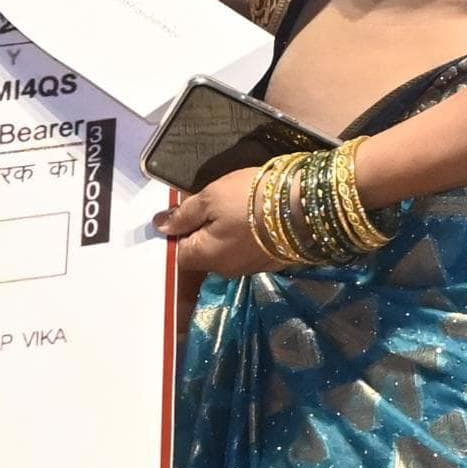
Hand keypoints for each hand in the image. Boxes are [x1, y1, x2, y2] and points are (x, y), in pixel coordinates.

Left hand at [154, 167, 269, 277]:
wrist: (306, 206)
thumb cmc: (251, 198)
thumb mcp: (210, 198)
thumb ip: (184, 214)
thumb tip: (160, 226)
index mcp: (205, 256)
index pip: (176, 253)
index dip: (175, 234)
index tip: (181, 213)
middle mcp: (225, 269)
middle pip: (201, 253)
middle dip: (200, 232)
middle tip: (211, 205)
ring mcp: (250, 268)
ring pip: (225, 252)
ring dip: (223, 234)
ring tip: (234, 209)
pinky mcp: (271, 262)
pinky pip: (247, 251)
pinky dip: (244, 238)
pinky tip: (252, 219)